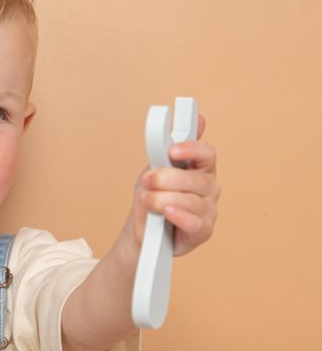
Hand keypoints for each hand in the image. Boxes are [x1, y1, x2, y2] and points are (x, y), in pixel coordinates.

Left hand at [133, 116, 219, 256]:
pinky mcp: (203, 230)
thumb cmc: (151, 199)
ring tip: (147, 201)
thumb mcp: (155, 170)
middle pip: (196, 179)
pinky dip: (179, 216)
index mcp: (200, 169)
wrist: (140, 232)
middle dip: (166, 179)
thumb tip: (200, 119)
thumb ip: (171, 148)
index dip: (192, 150)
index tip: (172, 151)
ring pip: (192, 200)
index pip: (207, 154)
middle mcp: (209, 188)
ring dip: (163, 199)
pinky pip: (195, 222)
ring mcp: (208, 210)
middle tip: (147, 181)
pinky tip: (167, 213)